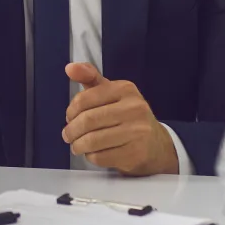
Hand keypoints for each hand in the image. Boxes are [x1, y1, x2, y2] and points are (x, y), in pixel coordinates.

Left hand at [62, 63, 179, 175]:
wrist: (156, 144)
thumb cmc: (128, 116)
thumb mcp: (112, 93)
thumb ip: (90, 78)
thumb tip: (70, 67)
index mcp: (125, 89)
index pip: (85, 98)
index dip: (71, 110)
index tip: (70, 118)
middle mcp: (134, 108)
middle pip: (88, 121)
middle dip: (71, 130)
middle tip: (68, 135)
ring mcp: (137, 132)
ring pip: (92, 141)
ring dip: (78, 145)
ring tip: (77, 146)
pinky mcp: (136, 153)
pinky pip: (101, 157)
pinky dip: (91, 156)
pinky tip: (93, 153)